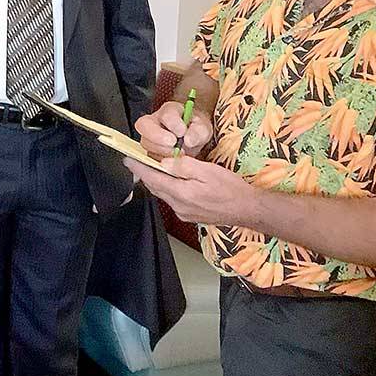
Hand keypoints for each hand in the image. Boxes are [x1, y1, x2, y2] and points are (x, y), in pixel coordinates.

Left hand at [123, 153, 257, 226]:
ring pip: (163, 195)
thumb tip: (164, 162)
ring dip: (157, 182)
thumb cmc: (230, 188)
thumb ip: (183, 166)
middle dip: (145, 174)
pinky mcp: (190, 216)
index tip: (127, 159)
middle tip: (137, 161)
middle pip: (155, 188)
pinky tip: (172, 182)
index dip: (139, 168)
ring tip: (153, 168)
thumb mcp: (208, 171)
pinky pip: (173, 200)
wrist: (247, 210)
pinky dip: (168, 189)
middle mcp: (178, 206)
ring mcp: (183, 213)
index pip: (152, 179)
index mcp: (181, 193)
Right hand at [135, 101, 212, 159]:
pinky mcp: (149, 151)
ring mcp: (149, 137)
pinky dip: (161, 160)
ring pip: (146, 142)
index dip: (173, 124)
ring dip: (162, 150)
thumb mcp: (203, 128)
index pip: (166, 114)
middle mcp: (154, 121)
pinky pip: (149, 156)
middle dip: (158, 136)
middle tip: (173, 144)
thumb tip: (188, 140)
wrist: (193, 139)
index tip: (182, 132)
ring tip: (178, 154)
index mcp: (170, 111)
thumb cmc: (196, 129)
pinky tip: (173, 161)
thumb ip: (198, 131)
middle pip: (144, 124)